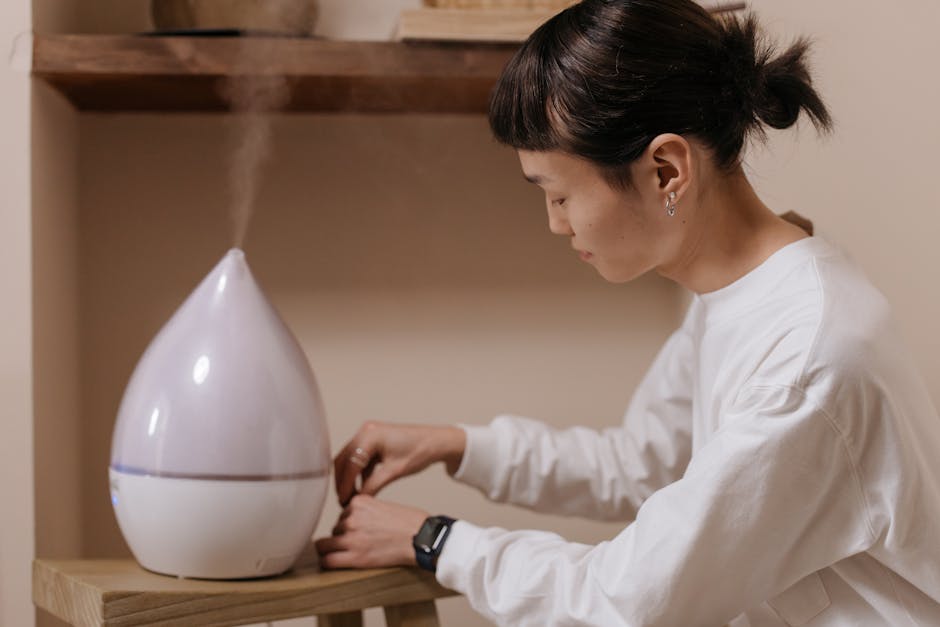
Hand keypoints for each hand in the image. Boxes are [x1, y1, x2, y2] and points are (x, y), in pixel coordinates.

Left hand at [315, 494, 428, 568]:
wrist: (422, 538)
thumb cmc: (410, 523)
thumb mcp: (383, 506)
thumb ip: (365, 511)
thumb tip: (348, 521)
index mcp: (359, 502)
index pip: (342, 514)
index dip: (350, 524)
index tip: (360, 531)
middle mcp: (352, 517)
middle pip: (335, 529)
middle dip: (342, 536)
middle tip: (359, 544)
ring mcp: (351, 537)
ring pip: (326, 545)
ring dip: (337, 549)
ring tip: (355, 553)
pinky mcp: (355, 556)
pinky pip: (327, 560)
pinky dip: (328, 562)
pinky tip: (334, 563)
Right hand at [334, 421, 465, 505]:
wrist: (436, 442)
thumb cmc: (419, 452)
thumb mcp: (394, 472)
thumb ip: (373, 485)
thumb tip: (357, 500)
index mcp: (370, 435)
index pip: (350, 463)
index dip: (345, 485)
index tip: (343, 501)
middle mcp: (366, 431)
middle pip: (344, 459)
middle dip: (343, 481)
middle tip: (344, 501)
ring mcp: (368, 433)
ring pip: (350, 458)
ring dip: (349, 477)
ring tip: (351, 497)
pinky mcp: (373, 440)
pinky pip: (359, 457)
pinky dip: (358, 472)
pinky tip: (361, 488)